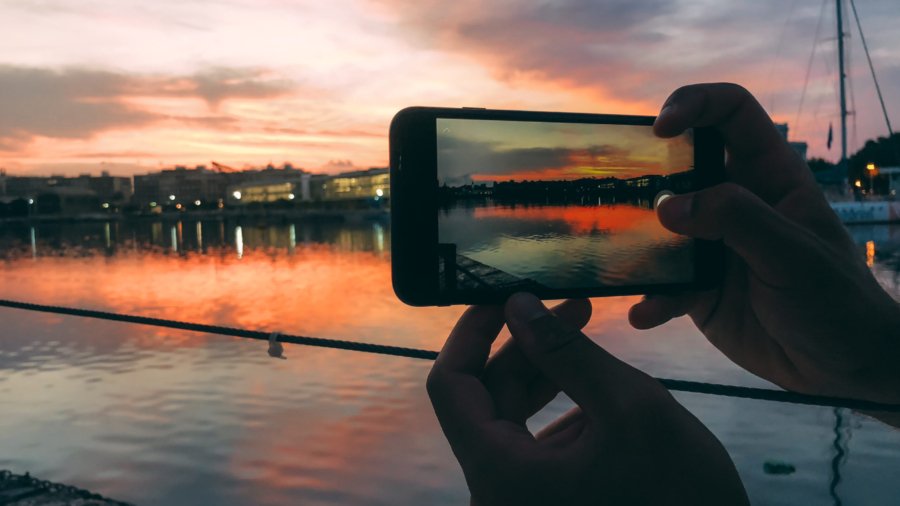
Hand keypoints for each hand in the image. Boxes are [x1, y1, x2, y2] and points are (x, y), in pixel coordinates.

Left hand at [428, 293, 747, 504]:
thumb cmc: (680, 495)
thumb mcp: (630, 408)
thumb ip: (567, 352)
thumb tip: (519, 305)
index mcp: (500, 472)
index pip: (450, 385)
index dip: (472, 332)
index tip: (502, 295)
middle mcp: (496, 489)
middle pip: (485, 398)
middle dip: (525, 345)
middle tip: (568, 305)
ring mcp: (520, 498)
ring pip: (512, 417)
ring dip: (545, 370)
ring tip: (584, 329)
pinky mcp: (546, 500)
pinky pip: (536, 441)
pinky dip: (560, 405)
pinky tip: (598, 384)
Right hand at [629, 83, 899, 403]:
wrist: (841, 366)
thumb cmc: (835, 300)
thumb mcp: (792, 252)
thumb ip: (735, 219)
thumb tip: (667, 205)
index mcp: (769, 177)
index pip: (731, 114)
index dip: (695, 105)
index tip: (660, 130)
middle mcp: (735, 204)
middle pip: (680, 166)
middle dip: (646, 172)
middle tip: (618, 191)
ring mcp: (712, 247)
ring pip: (660, 228)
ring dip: (636, 241)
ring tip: (618, 256)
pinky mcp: (698, 289)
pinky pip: (662, 285)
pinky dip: (650, 298)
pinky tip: (645, 313)